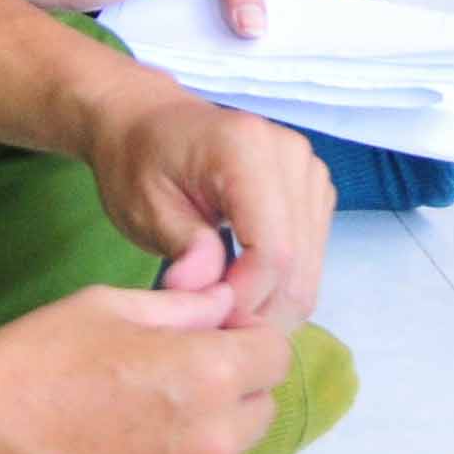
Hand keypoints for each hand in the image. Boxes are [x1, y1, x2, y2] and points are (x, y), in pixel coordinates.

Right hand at [0, 282, 295, 453]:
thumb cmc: (34, 361)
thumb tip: (226, 307)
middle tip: (166, 381)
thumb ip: (187, 308)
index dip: (245, 341)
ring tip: (133, 426)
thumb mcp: (113, 307)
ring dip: (200, 442)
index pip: (275, 356)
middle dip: (229, 390)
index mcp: (211, 375)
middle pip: (258, 411)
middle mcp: (212, 443)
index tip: (211, 340)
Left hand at [81, 72, 330, 329]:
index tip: (203, 320)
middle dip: (257, 309)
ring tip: (219, 310)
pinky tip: (238, 289)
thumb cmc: (139, 163)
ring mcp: (309, 171)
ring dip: (269, 303)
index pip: (273, 249)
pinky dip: (278, 286)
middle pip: (298, 263)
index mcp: (247, 149)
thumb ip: (183, 247)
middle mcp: (291, 154)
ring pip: (309, 269)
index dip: (245, 298)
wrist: (150, 124)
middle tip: (208, 328)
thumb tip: (206, 293)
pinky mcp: (313, 191)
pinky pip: (309, 258)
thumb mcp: (144, 207)